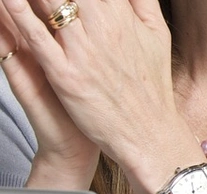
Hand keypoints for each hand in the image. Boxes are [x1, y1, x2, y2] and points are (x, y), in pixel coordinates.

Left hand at [0, 0, 186, 181]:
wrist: (150, 133)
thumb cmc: (151, 86)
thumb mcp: (157, 36)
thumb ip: (141, 2)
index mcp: (123, 17)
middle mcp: (102, 29)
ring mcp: (82, 52)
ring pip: (48, 3)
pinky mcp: (65, 75)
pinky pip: (35, 37)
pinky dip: (18, 14)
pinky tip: (7, 0)